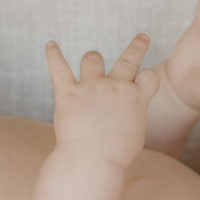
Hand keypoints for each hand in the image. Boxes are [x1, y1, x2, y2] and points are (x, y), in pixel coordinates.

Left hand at [45, 32, 158, 168]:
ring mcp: (90, 87)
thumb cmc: (114, 156)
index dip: (146, 78)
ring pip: (93, 59)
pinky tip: (50, 45)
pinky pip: (59, 67)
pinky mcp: (67, 93)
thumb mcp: (134, 135)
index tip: (142, 81)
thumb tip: (124, 112)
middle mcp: (115, 87)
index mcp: (136, 99)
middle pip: (129, 59)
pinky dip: (53, 54)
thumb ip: (131, 116)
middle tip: (142, 38)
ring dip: (93, 59)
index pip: (149, 77)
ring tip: (93, 60)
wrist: (91, 161)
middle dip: (137, 47)